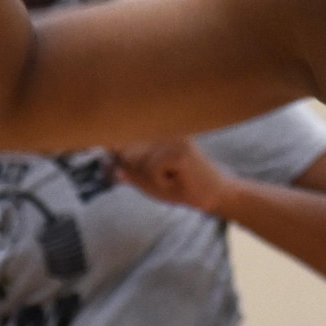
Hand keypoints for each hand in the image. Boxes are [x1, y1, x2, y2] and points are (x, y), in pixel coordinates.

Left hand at [113, 139, 233, 216]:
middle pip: (127, 152)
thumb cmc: (184, 188)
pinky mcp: (179, 150)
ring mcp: (172, 137)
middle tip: (163, 179)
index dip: (116, 151)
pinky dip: (160, 182)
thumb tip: (110, 164)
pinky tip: (178, 180)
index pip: (125, 140)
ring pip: (137, 162)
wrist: (215, 196)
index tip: (111, 159)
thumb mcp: (150, 182)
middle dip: (136, 172)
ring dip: (150, 179)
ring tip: (172, 179)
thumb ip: (131, 172)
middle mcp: (163, 129)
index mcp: (157, 132)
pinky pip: (151, 169)